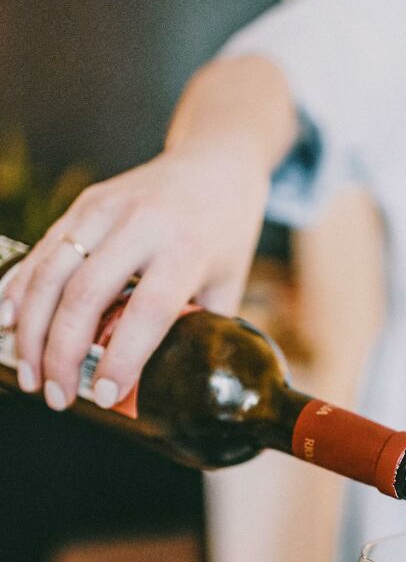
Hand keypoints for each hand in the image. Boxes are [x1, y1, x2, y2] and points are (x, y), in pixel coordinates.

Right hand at [1, 146, 268, 409]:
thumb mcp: (228, 286)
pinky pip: (43, 251)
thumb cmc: (225, 236)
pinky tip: (7, 323)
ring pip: (53, 273)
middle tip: (57, 397)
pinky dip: (19, 289)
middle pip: (86, 295)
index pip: (148, 311)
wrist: (216, 163)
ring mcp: (106, 209)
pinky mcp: (84, 204)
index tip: (104, 395)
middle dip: (62, 354)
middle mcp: (142, 225)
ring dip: (32, 330)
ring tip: (30, 376)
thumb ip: (202, 334)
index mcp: (187, 250)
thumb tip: (176, 389)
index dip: (122, 358)